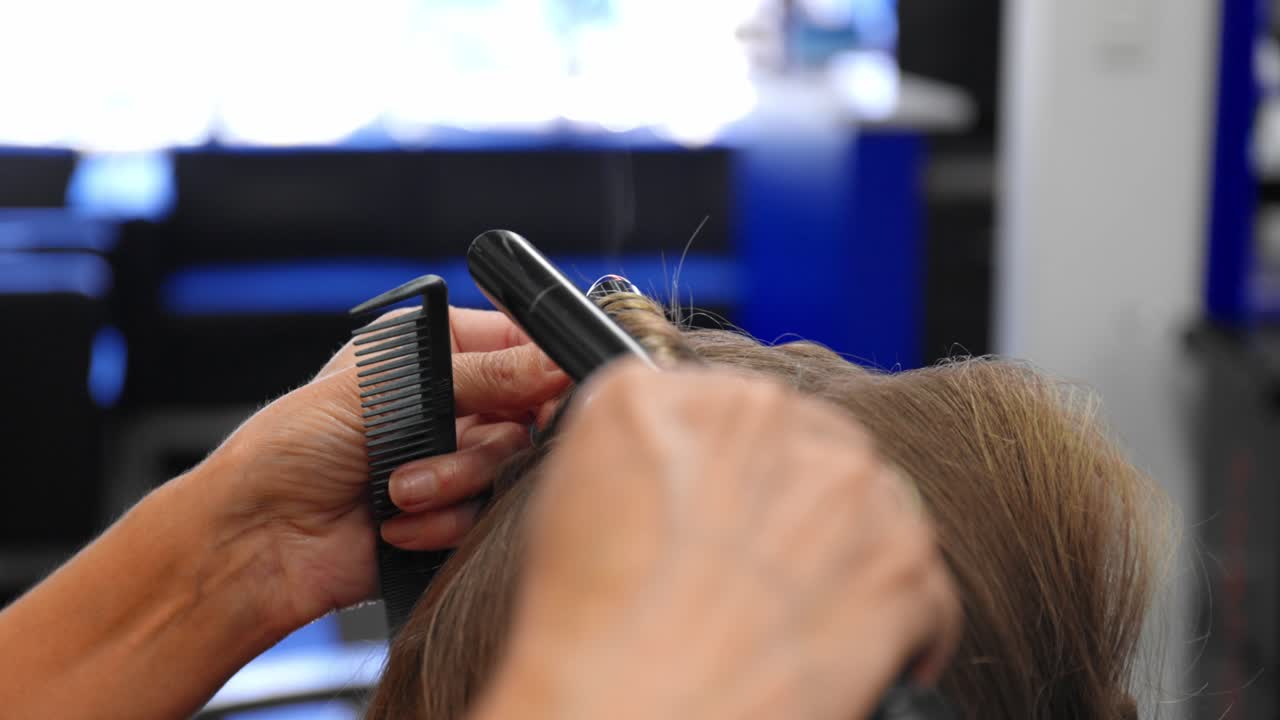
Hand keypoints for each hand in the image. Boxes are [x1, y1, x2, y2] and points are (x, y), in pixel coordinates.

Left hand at [191, 307, 569, 632]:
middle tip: (445, 445)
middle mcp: (451, 402)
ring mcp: (453, 460)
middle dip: (478, 440)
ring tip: (397, 490)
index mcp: (434, 352)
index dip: (539, 368)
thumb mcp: (385, 392)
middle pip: (525, 411)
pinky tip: (395, 523)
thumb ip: (481, 376)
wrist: (256, 539)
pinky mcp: (452, 515)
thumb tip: (555, 361)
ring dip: (450, 483)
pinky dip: (442, 522)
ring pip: (507, 466)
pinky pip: (485, 515)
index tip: (542, 394)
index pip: (518, 344)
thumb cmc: (291, 446)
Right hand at [482, 362, 960, 719]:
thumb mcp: (567, 498)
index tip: (728, 507)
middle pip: (806, 443)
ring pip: (872, 501)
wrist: (634, 716)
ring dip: (848, 553)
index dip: (731, 470)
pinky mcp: (904, 560)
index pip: (728, 408)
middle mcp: (765, 419)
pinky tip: (843, 657)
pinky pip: (922, 582)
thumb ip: (639, 450)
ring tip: (799, 620)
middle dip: (795, 504)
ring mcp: (844, 484)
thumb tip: (678, 464)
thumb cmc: (586, 633)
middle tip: (759, 573)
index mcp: (670, 397)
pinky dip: (897, 625)